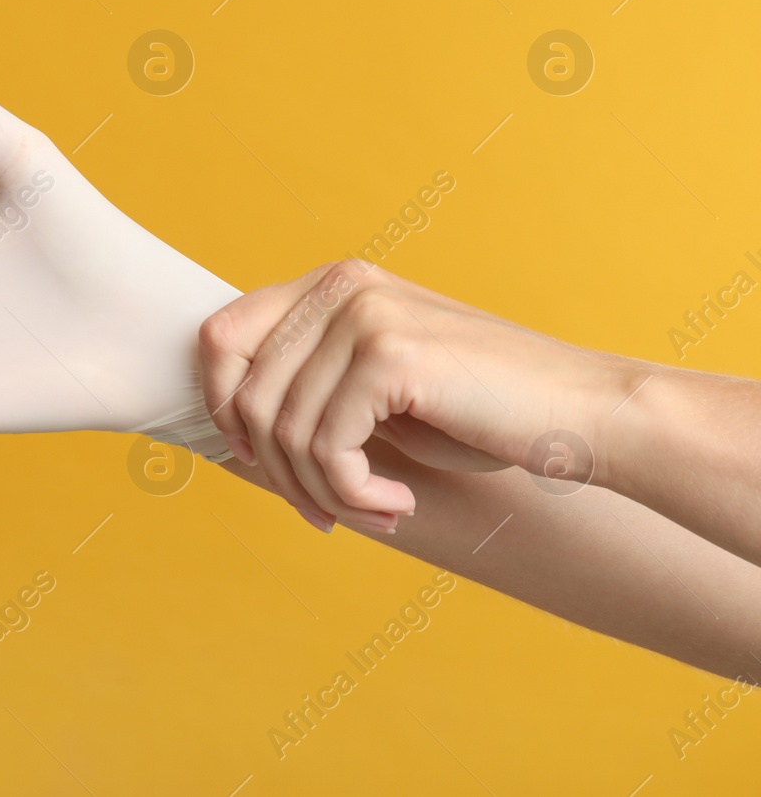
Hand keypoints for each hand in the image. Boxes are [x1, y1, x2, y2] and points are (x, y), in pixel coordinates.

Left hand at [199, 261, 632, 530]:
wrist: (580, 416)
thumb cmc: (479, 415)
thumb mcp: (373, 396)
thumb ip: (308, 393)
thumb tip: (220, 437)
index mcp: (329, 286)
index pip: (219, 339)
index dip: (223, 411)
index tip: (268, 465)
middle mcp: (339, 287)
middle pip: (245, 395)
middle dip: (279, 471)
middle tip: (329, 514)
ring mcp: (361, 314)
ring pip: (283, 431)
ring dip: (324, 492)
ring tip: (375, 511)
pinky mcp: (388, 355)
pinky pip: (326, 448)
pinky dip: (353, 493)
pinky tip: (398, 503)